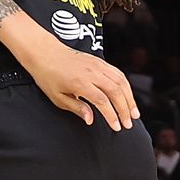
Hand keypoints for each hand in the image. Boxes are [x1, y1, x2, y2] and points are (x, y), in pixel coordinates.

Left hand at [17, 41, 138, 129]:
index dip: (112, 115)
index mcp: (80, 82)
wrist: (45, 53)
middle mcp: (91, 72)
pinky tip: (128, 96)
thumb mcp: (57, 97)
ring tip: (134, 113)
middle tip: (128, 124)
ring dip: (129, 98)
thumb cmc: (48, 76)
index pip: (102, 101)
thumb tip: (91, 120)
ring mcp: (97, 65)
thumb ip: (77, 108)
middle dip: (125, 109)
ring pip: (121, 82)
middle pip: (115, 91)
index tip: (116, 127)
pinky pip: (118, 73)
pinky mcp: (100, 61)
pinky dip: (125, 86)